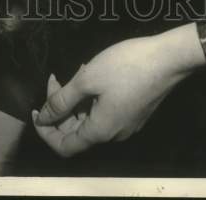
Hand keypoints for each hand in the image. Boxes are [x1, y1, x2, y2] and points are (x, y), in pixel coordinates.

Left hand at [33, 30, 200, 156]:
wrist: (169, 58)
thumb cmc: (126, 66)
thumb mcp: (87, 79)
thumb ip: (62, 100)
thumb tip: (43, 118)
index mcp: (100, 131)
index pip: (63, 146)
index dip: (45, 131)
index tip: (36, 109)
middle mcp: (114, 134)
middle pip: (76, 131)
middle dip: (61, 107)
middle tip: (56, 79)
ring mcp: (127, 124)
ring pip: (90, 118)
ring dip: (77, 99)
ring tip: (78, 71)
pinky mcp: (135, 112)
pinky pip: (105, 111)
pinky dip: (92, 97)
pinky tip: (94, 74)